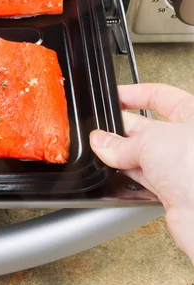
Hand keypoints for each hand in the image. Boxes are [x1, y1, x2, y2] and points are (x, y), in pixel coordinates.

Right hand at [90, 83, 193, 261]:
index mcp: (193, 115)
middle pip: (148, 126)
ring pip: (144, 154)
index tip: (113, 97)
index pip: (161, 96)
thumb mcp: (150, 142)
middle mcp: (189, 140)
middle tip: (100, 132)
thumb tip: (101, 141)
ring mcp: (182, 166)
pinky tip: (114, 171)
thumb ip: (120, 142)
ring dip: (122, 154)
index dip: (134, 94)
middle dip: (122, 129)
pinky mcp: (175, 190)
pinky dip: (129, 175)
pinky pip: (145, 177)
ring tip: (102, 152)